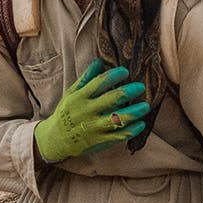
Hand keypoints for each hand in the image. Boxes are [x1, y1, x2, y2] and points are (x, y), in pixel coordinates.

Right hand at [33, 59, 149, 162]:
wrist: (56, 139)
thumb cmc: (67, 112)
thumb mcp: (72, 93)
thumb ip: (87, 78)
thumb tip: (100, 61)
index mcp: (80, 97)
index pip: (99, 83)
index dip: (114, 75)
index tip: (125, 71)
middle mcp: (87, 111)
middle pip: (111, 100)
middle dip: (128, 92)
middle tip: (141, 87)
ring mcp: (94, 127)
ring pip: (117, 119)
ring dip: (133, 112)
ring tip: (145, 106)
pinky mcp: (99, 141)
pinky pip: (118, 136)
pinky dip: (131, 130)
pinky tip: (141, 124)